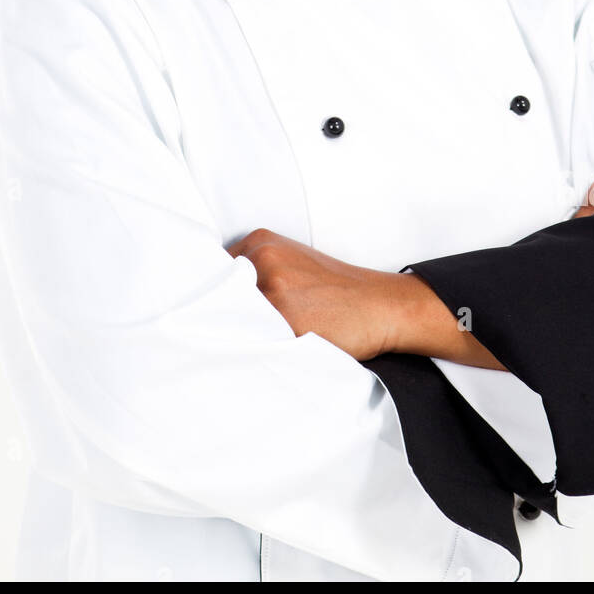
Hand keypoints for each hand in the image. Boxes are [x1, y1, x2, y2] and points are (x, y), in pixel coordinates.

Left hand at [227, 228, 506, 367]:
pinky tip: (266, 352)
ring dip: (236, 333)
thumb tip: (212, 297)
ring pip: (231, 318)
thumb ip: (255, 271)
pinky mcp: (285, 320)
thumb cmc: (337, 291)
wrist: (381, 305)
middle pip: (216, 294)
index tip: (214, 311)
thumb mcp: (292, 263)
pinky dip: (254, 347)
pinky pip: (253, 339)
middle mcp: (263, 258)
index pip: (212, 269)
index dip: (213, 295)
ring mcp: (273, 288)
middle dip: (221, 313)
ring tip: (251, 343)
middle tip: (228, 331)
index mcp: (261, 241)